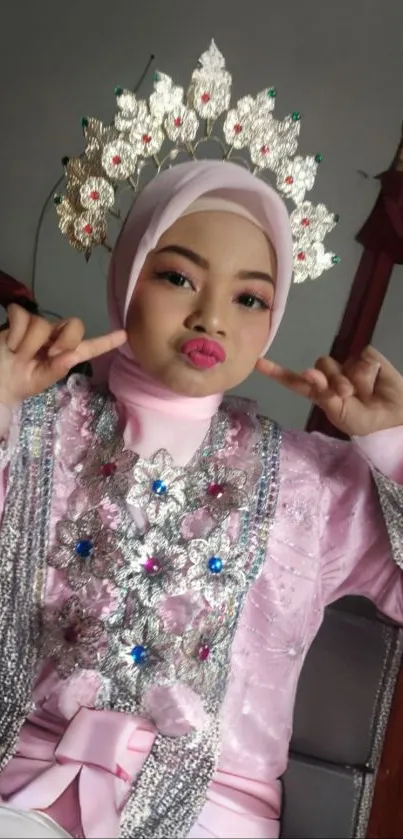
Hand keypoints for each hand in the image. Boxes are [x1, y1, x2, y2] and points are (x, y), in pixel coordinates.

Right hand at [0, 304, 126, 407]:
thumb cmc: (19, 381)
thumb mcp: (38, 382)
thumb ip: (55, 370)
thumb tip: (71, 356)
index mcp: (64, 354)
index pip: (89, 347)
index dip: (107, 341)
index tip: (124, 335)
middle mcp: (54, 337)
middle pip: (74, 324)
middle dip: (64, 340)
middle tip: (48, 355)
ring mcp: (37, 327)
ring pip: (43, 324)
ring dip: (29, 344)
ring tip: (18, 355)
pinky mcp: (18, 320)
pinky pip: (23, 316)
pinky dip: (16, 333)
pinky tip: (10, 345)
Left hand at [256, 346, 402, 436]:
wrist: (392, 420)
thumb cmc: (363, 421)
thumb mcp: (338, 413)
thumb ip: (323, 393)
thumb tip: (310, 371)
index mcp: (319, 391)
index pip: (294, 380)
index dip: (277, 371)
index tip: (257, 362)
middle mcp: (331, 375)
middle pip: (320, 365)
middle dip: (330, 379)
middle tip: (345, 395)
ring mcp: (349, 365)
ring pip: (338, 361)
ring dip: (348, 378)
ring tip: (361, 392)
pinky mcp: (367, 358)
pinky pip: (360, 357)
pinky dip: (367, 372)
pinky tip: (374, 383)